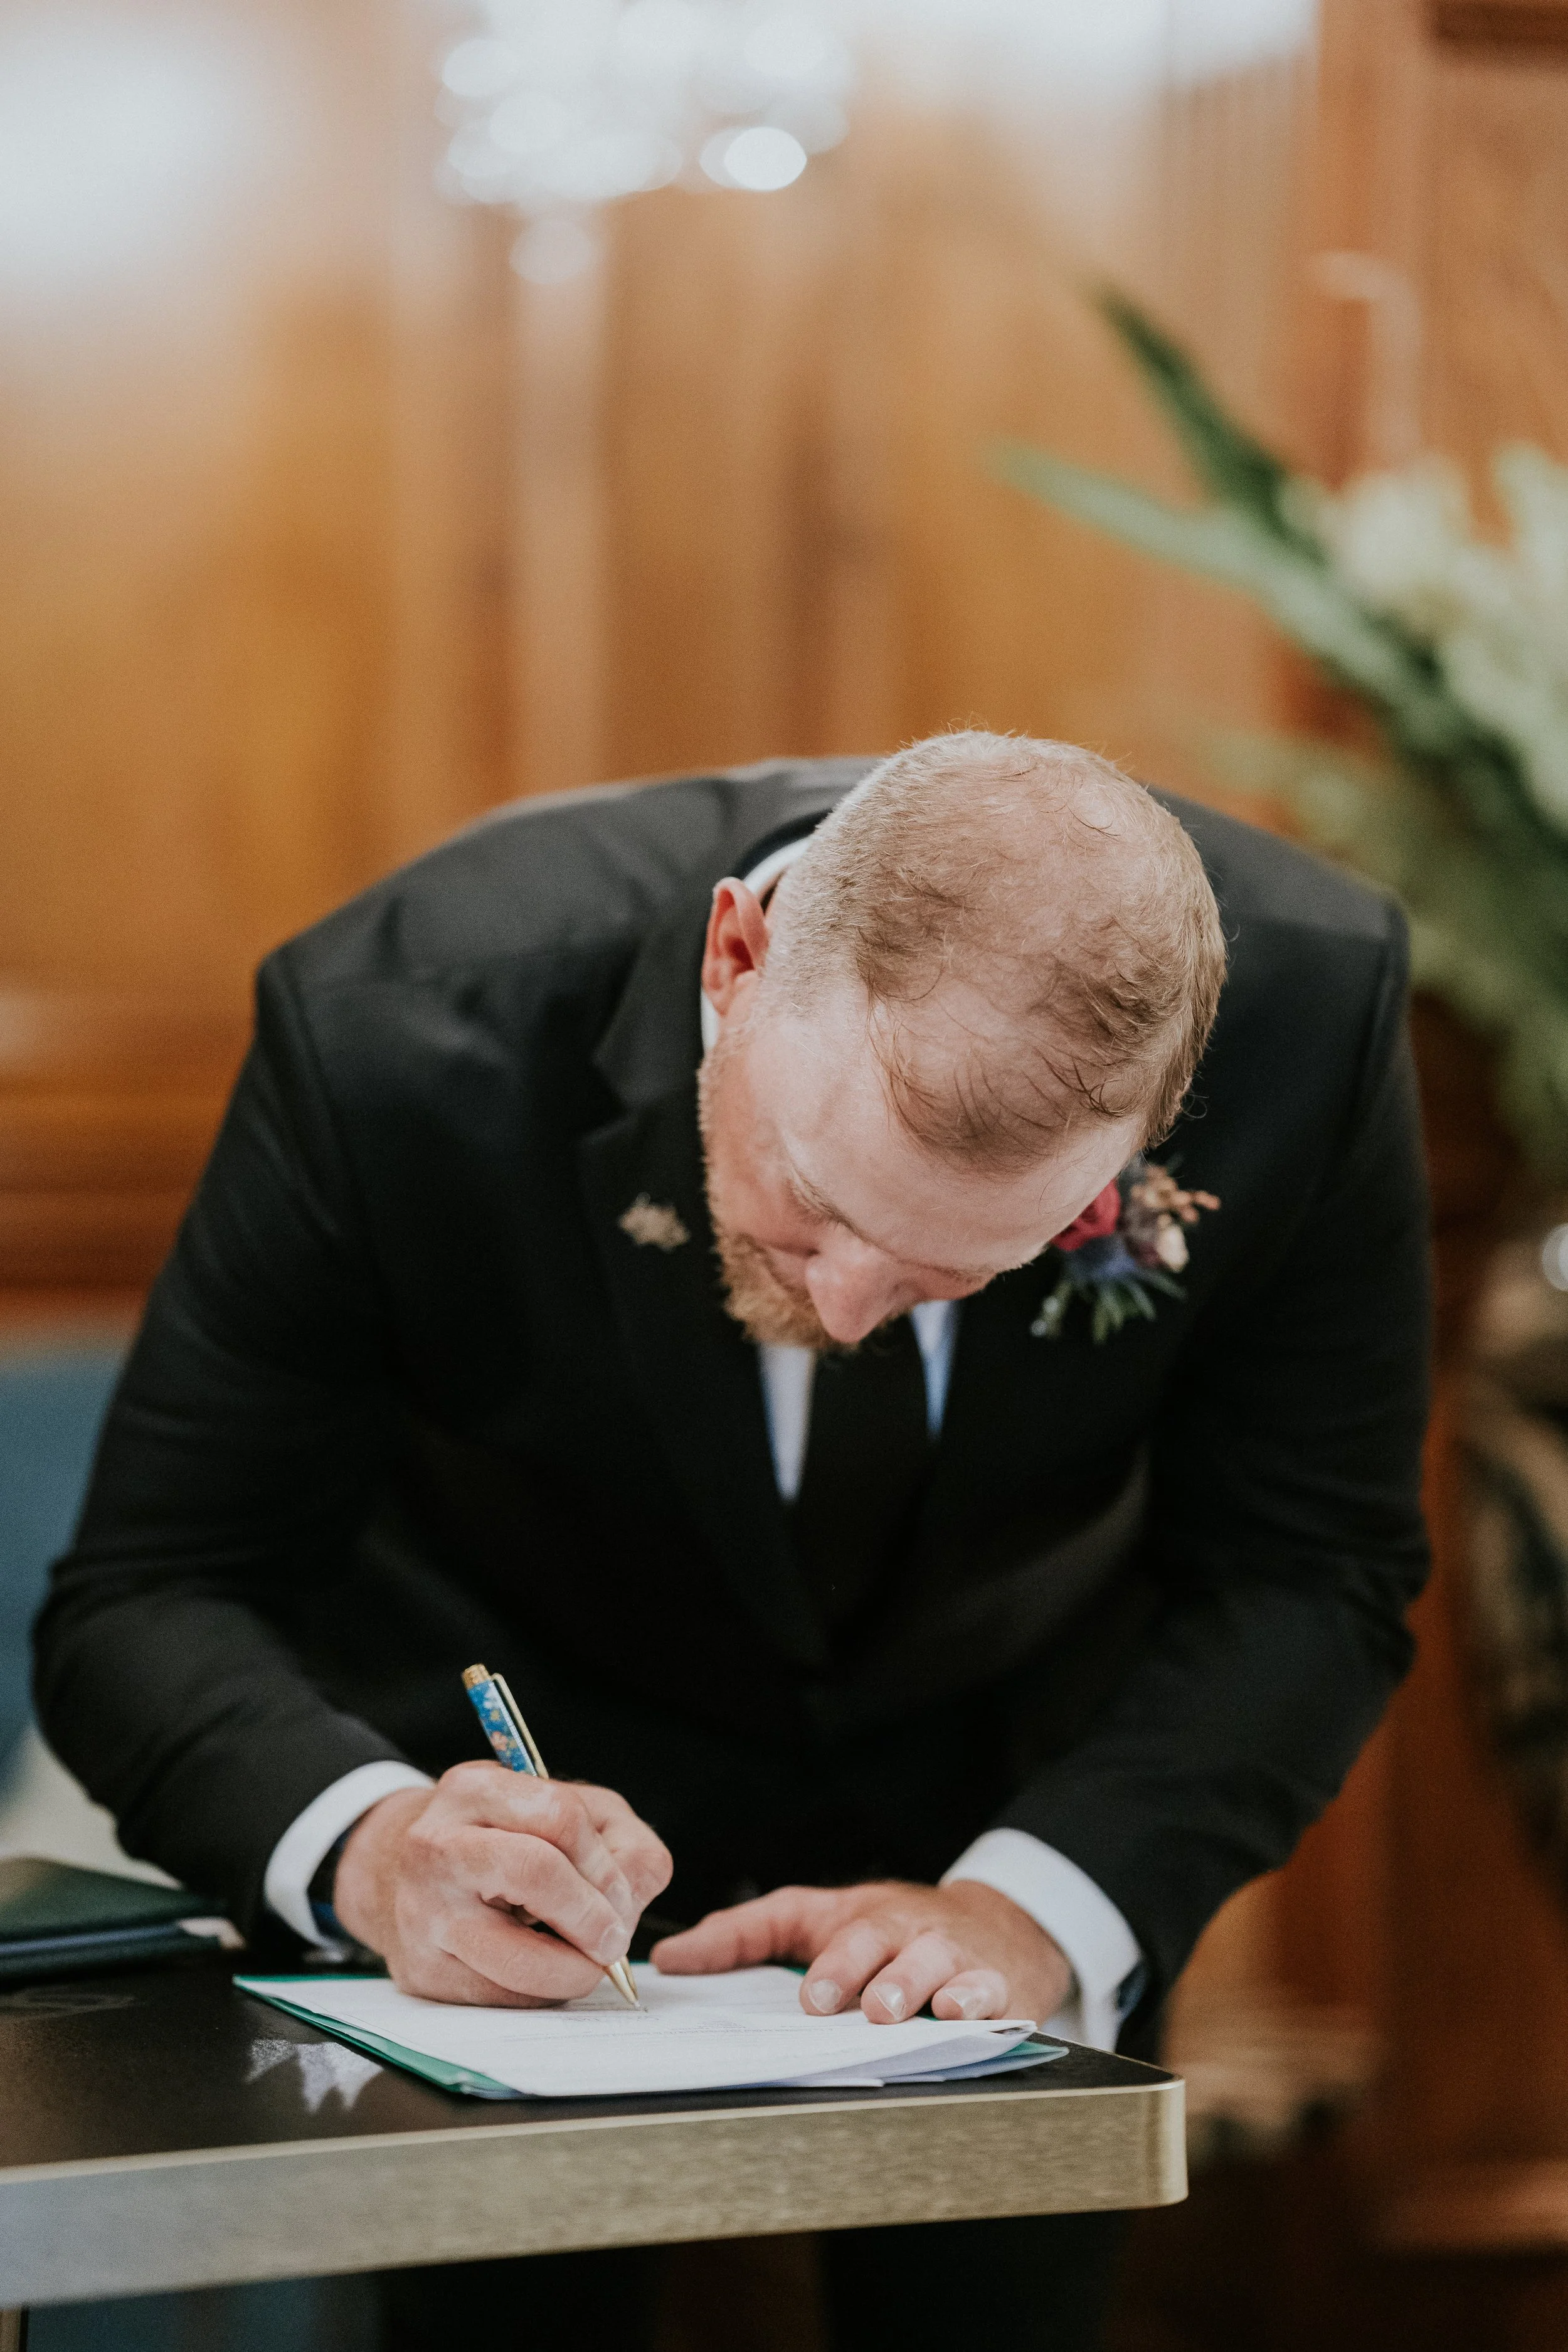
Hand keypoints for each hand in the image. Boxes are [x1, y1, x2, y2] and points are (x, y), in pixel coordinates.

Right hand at [333, 1763, 672, 2005]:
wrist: (413, 1879)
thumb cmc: (512, 1842)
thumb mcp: (575, 1813)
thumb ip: (625, 1844)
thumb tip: (630, 1902)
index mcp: (473, 1789)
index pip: (559, 1816)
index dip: (605, 1865)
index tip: (621, 1895)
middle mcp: (438, 1846)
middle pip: (536, 1873)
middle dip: (592, 1916)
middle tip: (612, 1940)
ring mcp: (423, 1913)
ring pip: (518, 1959)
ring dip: (574, 1970)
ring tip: (584, 1960)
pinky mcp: (423, 1973)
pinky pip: (502, 1998)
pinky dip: (541, 1992)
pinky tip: (541, 1967)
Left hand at [652, 1879, 1071, 2024]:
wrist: (995, 1925)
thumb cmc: (889, 1927)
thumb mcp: (817, 1918)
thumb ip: (744, 1935)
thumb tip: (667, 1960)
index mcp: (865, 1924)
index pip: (839, 1937)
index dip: (828, 1967)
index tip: (810, 1997)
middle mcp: (911, 1937)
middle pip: (889, 1949)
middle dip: (867, 1976)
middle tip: (848, 2005)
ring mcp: (956, 1961)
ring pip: (941, 1972)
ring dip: (920, 1991)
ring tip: (895, 2012)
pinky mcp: (999, 1987)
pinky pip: (992, 1994)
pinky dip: (980, 2004)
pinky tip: (963, 2014)